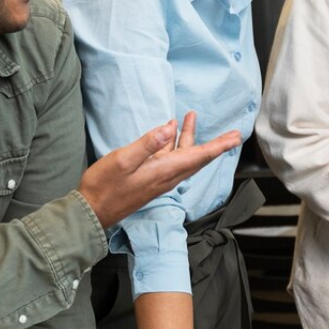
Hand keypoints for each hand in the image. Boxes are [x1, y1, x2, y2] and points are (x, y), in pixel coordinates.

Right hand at [80, 112, 241, 228]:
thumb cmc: (104, 187)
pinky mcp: (150, 179)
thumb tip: (168, 128)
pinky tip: (169, 132)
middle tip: (233, 133)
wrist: (92, 211)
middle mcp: (167, 176)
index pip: (199, 156)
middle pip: (197, 157)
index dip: (219, 145)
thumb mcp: (122, 160)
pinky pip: (170, 159)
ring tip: (190, 116)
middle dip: (216, 144)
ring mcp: (159, 178)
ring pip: (183, 156)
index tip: (236, 138)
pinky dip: (174, 144)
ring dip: (189, 137)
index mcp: (164, 171)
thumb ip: (146, 144)